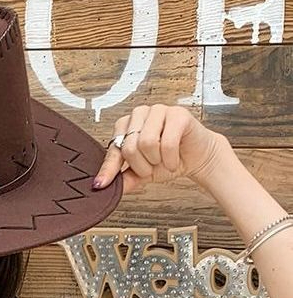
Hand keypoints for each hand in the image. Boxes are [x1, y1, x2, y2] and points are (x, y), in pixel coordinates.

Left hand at [92, 104, 230, 193]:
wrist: (195, 157)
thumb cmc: (167, 159)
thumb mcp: (141, 173)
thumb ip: (123, 178)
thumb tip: (102, 186)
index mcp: (126, 126)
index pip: (113, 149)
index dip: (109, 169)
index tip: (101, 185)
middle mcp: (139, 114)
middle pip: (129, 147)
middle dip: (142, 166)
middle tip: (153, 167)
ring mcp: (158, 110)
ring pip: (147, 142)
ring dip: (156, 161)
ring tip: (163, 160)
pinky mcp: (178, 114)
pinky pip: (167, 142)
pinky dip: (170, 158)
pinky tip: (174, 159)